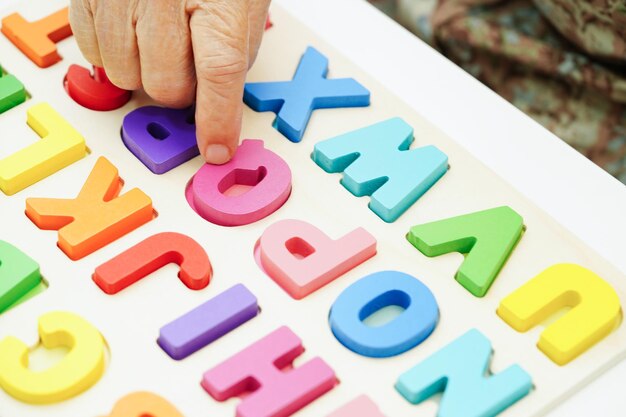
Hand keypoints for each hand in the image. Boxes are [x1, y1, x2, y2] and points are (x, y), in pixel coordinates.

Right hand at [69, 0, 270, 163]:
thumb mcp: (244, 3)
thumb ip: (233, 51)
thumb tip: (218, 104)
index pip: (219, 72)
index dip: (217, 118)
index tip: (216, 147)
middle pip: (165, 83)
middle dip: (180, 90)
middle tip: (188, 69)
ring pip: (126, 76)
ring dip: (146, 73)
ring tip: (159, 43)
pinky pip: (93, 53)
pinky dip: (114, 55)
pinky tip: (132, 32)